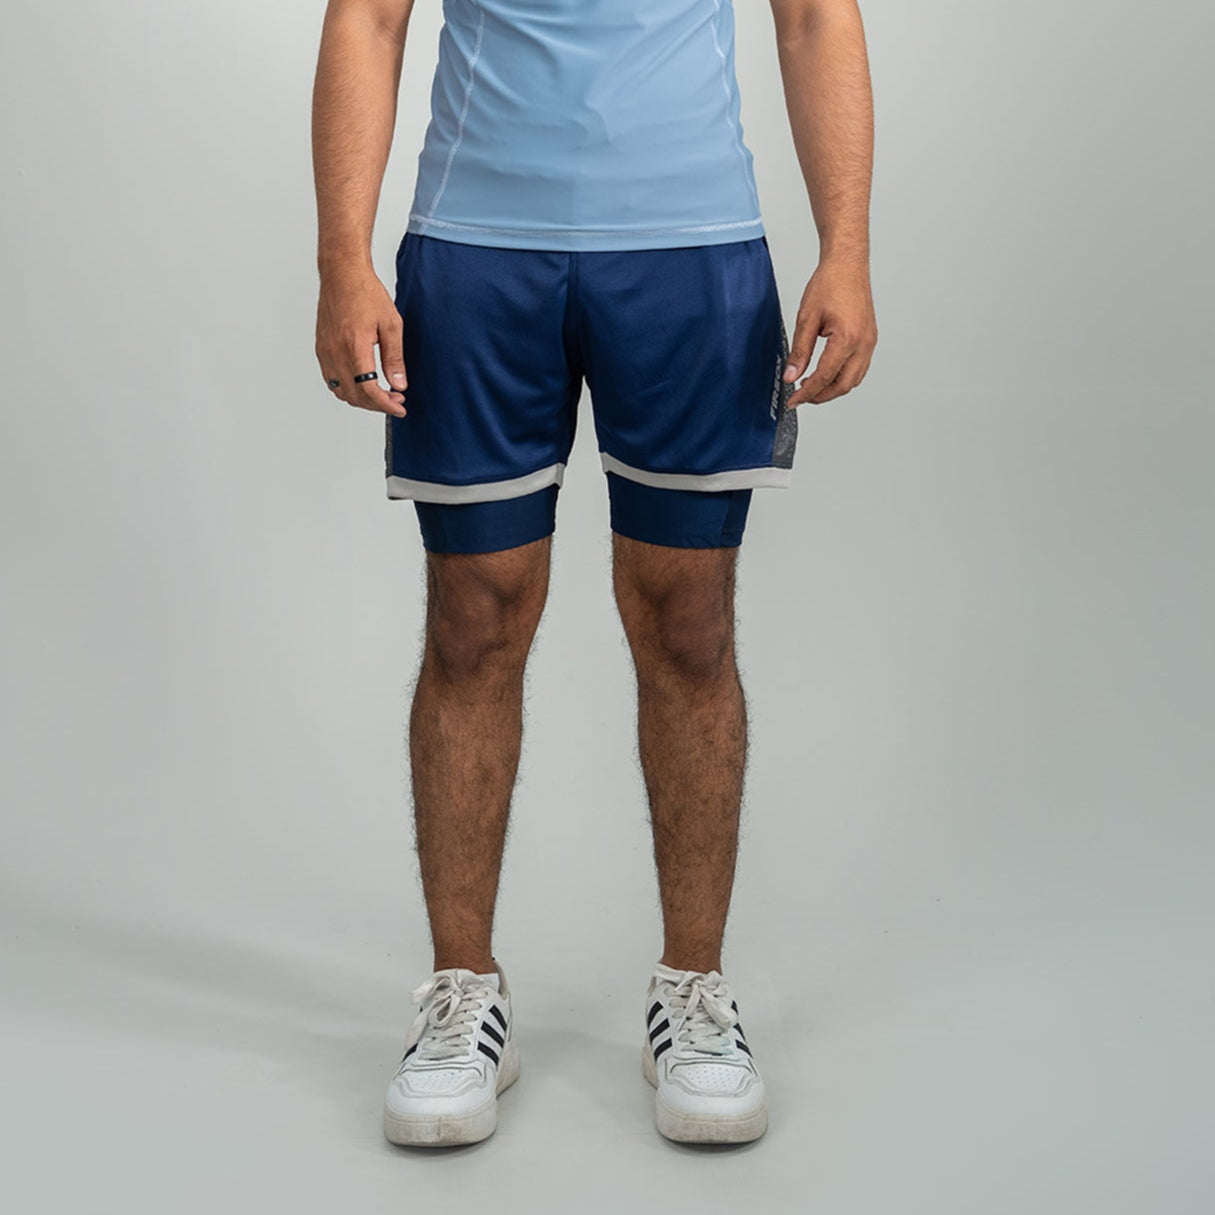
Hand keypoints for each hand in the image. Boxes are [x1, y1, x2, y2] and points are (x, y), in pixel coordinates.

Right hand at [315, 262, 406, 417]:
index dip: (385, 405)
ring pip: (341, 391)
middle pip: (354, 396)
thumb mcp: (391, 325)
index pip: (368, 390)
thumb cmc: (366, 293)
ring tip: (382, 393)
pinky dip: (347, 389)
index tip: (399, 408)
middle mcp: (335, 352)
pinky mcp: (321, 348)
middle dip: (377, 405)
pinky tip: (363, 383)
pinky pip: (331, 379)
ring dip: (361, 399)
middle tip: (396, 400)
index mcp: (354, 346)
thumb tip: (399, 384)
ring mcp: (325, 351)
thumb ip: (395, 358)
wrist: (342, 274)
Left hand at [782, 256, 877, 405]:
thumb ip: (799, 351)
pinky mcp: (870, 339)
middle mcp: (863, 343)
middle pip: (843, 385)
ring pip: (853, 380)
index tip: (793, 400)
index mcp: (847, 338)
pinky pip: (859, 368)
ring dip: (833, 388)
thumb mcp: (806, 318)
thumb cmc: (830, 283)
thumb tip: (792, 375)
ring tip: (811, 386)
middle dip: (820, 396)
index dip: (806, 393)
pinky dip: (843, 377)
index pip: (824, 377)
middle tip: (800, 397)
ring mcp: (870, 342)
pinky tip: (827, 374)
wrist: (847, 264)